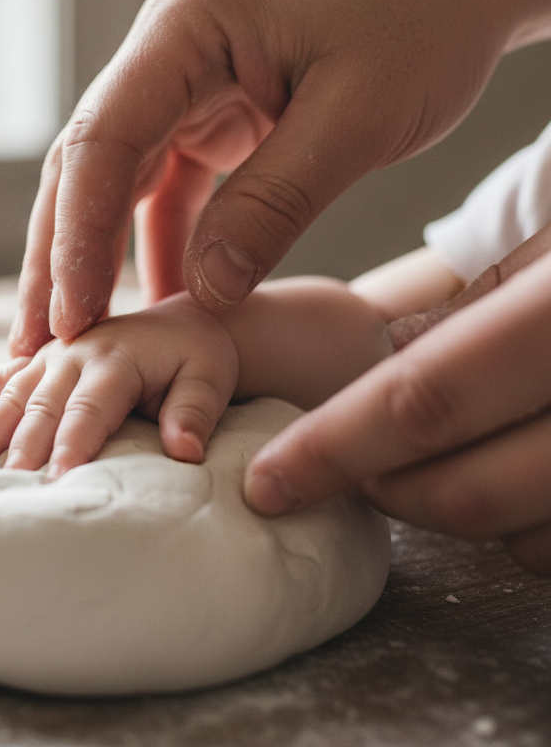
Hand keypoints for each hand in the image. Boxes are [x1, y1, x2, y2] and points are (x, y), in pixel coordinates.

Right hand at [0, 295, 237, 478]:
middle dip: (21, 446)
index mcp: (116, 359)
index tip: (56, 482)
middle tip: (1, 487)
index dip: (71, 446)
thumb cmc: (200, 359)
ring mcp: (55, 353)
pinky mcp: (45, 357)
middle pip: (43, 405)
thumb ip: (195, 412)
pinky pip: (5, 373)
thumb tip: (184, 451)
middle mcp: (77, 351)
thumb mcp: (210, 379)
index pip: (88, 410)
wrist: (186, 323)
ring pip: (15, 392)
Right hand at [11, 0, 550, 357]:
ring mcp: (181, 80)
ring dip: (95, 257)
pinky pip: (167, 187)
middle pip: (87, 163)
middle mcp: (165, 50)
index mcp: (186, 26)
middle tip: (36, 344)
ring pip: (114, 180)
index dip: (78, 235)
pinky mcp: (207, 113)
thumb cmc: (419, 24)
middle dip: (60, 257)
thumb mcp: (356, 120)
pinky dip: (161, 244)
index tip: (72, 318)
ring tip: (73, 337)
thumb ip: (273, 206)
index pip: (104, 139)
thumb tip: (201, 294)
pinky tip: (159, 301)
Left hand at [244, 250, 550, 576]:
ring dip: (455, 512)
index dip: (334, 450)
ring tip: (432, 461)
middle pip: (469, 486)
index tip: (268, 483)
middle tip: (345, 470)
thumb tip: (383, 362)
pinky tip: (514, 478)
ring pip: (524, 536)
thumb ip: (470, 313)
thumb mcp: (548, 257)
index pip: (426, 398)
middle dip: (384, 490)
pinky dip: (526, 534)